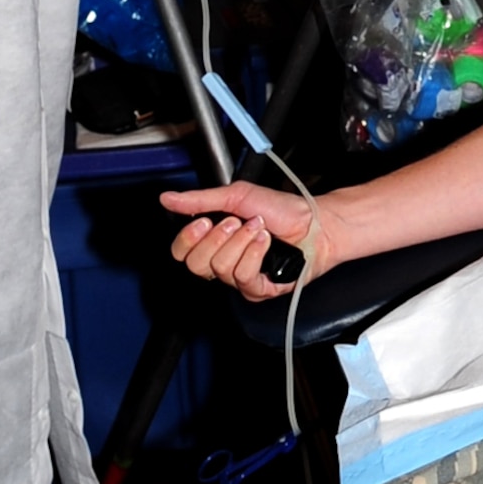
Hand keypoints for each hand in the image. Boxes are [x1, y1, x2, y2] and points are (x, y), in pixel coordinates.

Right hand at [162, 180, 321, 299]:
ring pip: (220, 268)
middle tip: (236, 222)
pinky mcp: (256, 288)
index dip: (188, 238)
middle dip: (216, 238)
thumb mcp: (238, 195)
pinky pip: (242, 276)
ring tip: (259, 228)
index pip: (181, 251)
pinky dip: (255, 254)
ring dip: (242, 242)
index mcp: (213, 239)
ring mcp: (239, 276)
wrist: (314, 223)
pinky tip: (265, 242)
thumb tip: (168, 198)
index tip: (204, 221)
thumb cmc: (281, 209)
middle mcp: (222, 260)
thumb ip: (200, 199)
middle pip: (195, 265)